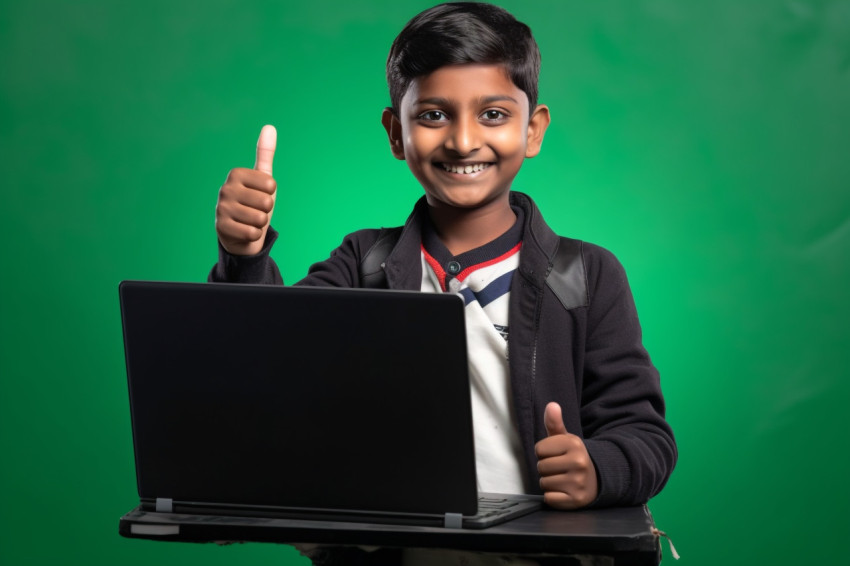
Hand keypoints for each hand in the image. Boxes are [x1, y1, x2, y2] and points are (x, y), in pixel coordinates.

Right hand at [215, 125, 277, 255]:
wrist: (239, 233)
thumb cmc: (253, 203)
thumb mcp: (262, 180)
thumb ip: (265, 154)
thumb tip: (270, 127)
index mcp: (236, 174)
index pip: (271, 185)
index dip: (271, 194)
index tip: (259, 195)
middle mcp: (225, 189)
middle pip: (266, 202)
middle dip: (266, 211)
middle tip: (255, 210)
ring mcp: (221, 208)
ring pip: (260, 219)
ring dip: (260, 224)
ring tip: (250, 221)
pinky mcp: (221, 227)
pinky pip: (251, 233)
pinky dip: (253, 235)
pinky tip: (244, 231)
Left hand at [535, 402, 598, 508]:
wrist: (596, 480)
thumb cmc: (574, 458)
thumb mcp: (566, 439)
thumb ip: (555, 423)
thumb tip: (551, 405)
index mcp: (575, 444)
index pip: (539, 449)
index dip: (544, 453)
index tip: (557, 455)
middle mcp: (579, 462)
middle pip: (540, 466)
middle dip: (546, 468)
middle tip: (560, 469)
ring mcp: (578, 482)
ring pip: (544, 483)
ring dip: (549, 483)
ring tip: (563, 479)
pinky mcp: (576, 499)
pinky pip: (549, 498)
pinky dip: (553, 497)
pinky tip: (564, 491)